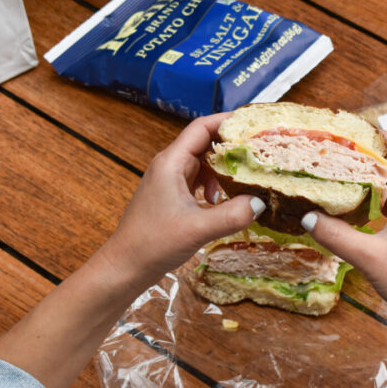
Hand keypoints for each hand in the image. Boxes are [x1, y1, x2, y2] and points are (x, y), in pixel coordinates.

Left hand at [100, 112, 264, 285]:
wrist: (126, 266)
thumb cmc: (152, 243)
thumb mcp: (197, 229)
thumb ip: (231, 215)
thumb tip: (260, 202)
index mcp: (171, 163)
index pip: (202, 128)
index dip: (227, 121)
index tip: (253, 125)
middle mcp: (170, 166)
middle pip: (205, 143)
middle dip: (232, 147)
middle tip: (258, 154)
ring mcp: (170, 180)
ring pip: (204, 162)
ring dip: (224, 169)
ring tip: (242, 182)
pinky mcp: (173, 195)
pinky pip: (199, 180)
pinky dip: (216, 185)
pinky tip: (222, 201)